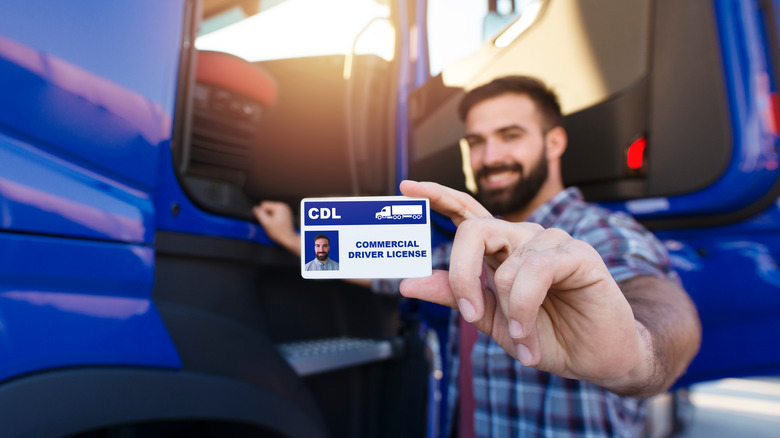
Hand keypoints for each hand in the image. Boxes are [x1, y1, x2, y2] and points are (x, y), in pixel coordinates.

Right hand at [252, 201, 299, 254]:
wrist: (289, 239)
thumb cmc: (279, 232)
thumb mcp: (266, 223)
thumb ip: (260, 214)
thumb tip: (255, 208)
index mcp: (279, 206)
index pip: (264, 205)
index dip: (262, 214)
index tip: (266, 221)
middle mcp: (283, 206)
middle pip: (268, 208)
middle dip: (266, 215)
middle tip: (270, 224)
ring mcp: (285, 210)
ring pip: (271, 211)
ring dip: (269, 218)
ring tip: (273, 225)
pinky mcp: (286, 215)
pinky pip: (275, 214)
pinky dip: (274, 219)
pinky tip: (276, 225)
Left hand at [399, 181, 650, 391]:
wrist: (594, 357)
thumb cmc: (546, 335)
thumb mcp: (490, 320)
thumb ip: (453, 296)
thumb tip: (407, 282)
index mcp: (500, 249)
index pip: (466, 212)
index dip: (438, 196)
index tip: (407, 185)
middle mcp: (522, 238)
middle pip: (474, 230)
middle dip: (462, 275)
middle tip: (471, 314)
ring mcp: (551, 241)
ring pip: (506, 265)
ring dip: (509, 312)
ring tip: (523, 339)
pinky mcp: (578, 253)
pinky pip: (534, 272)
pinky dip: (525, 309)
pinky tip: (531, 334)